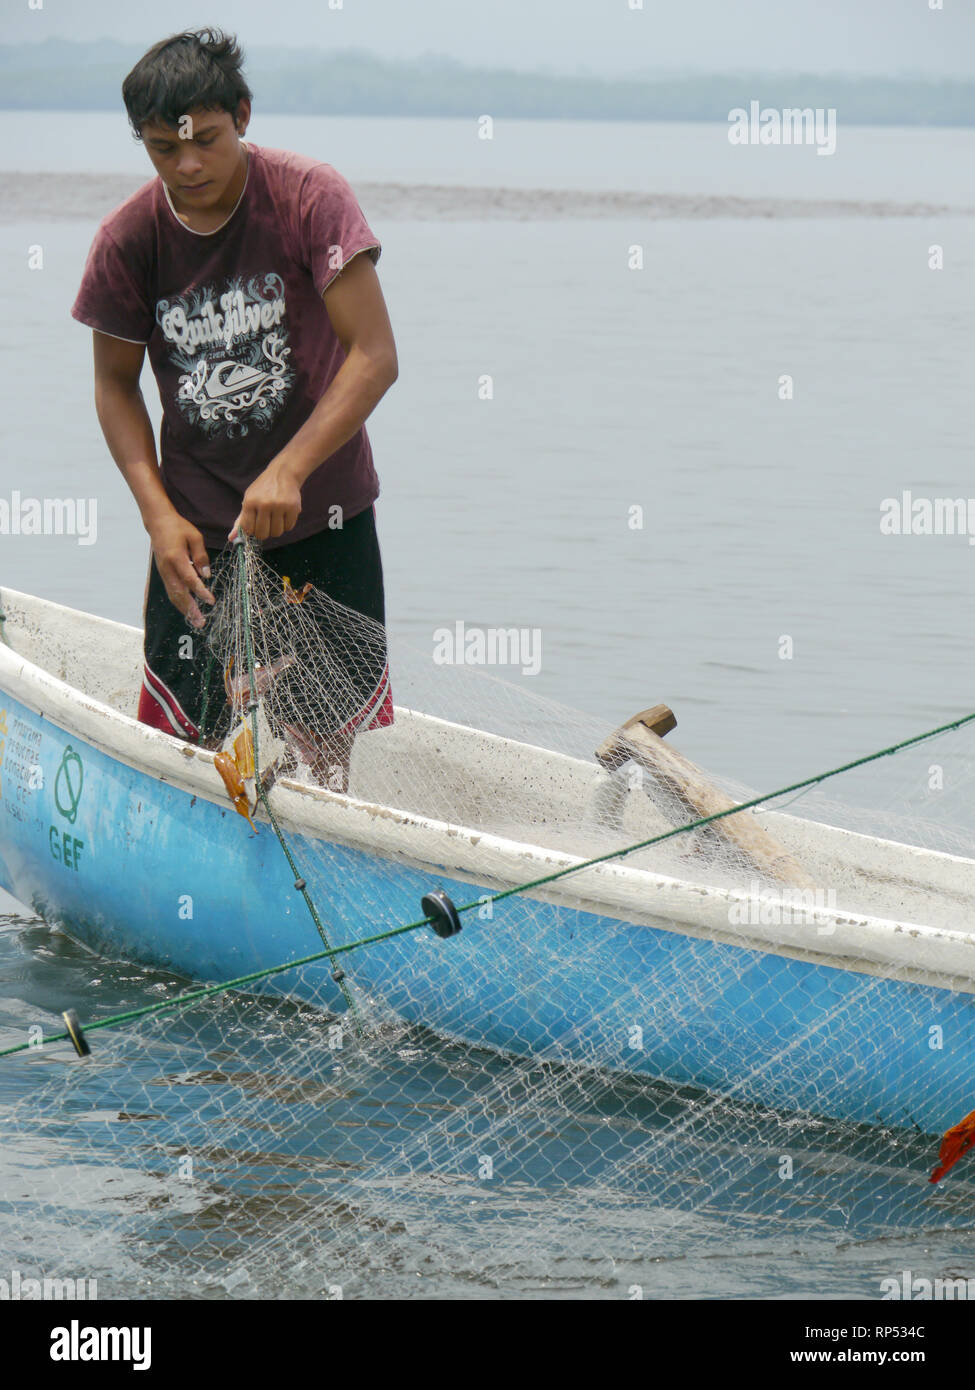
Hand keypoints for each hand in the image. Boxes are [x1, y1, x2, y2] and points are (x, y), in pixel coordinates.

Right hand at [148, 513, 214, 627]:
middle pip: (179, 593)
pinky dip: (179, 602)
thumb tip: (206, 575)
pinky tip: (188, 610)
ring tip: (196, 621)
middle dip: (191, 609)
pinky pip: (171, 591)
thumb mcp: (195, 537)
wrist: (157, 522)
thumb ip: (201, 556)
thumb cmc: (178, 527)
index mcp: (175, 558)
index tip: (211, 601)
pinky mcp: (163, 574)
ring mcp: (163, 572)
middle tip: (201, 622)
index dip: (200, 591)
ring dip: (184, 610)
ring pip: (173, 595)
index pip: (189, 579)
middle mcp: (167, 568)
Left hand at [229, 458, 302, 542]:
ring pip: (276, 533)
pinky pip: (288, 527)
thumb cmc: (263, 490)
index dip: (252, 531)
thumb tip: (231, 538)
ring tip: (276, 518)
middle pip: (263, 534)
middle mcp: (264, 504)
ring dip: (276, 529)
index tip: (255, 525)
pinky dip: (286, 525)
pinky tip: (284, 515)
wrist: (283, 474)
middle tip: (266, 524)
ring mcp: (279, 506)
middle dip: (264, 533)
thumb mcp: (249, 500)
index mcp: (250, 502)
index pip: (248, 529)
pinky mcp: (293, 507)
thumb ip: (241, 520)